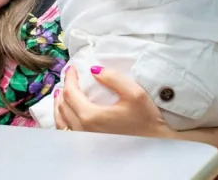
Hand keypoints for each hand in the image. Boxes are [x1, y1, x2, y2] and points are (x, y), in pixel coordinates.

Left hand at [54, 67, 172, 138]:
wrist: (157, 146)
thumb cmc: (148, 120)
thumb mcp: (135, 93)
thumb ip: (113, 78)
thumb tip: (94, 70)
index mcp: (91, 117)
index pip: (70, 93)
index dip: (69, 78)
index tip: (72, 68)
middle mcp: (83, 131)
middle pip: (63, 106)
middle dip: (64, 89)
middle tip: (69, 78)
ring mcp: (84, 141)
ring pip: (61, 121)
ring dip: (59, 105)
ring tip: (62, 93)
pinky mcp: (89, 148)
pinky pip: (67, 132)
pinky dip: (62, 120)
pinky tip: (66, 113)